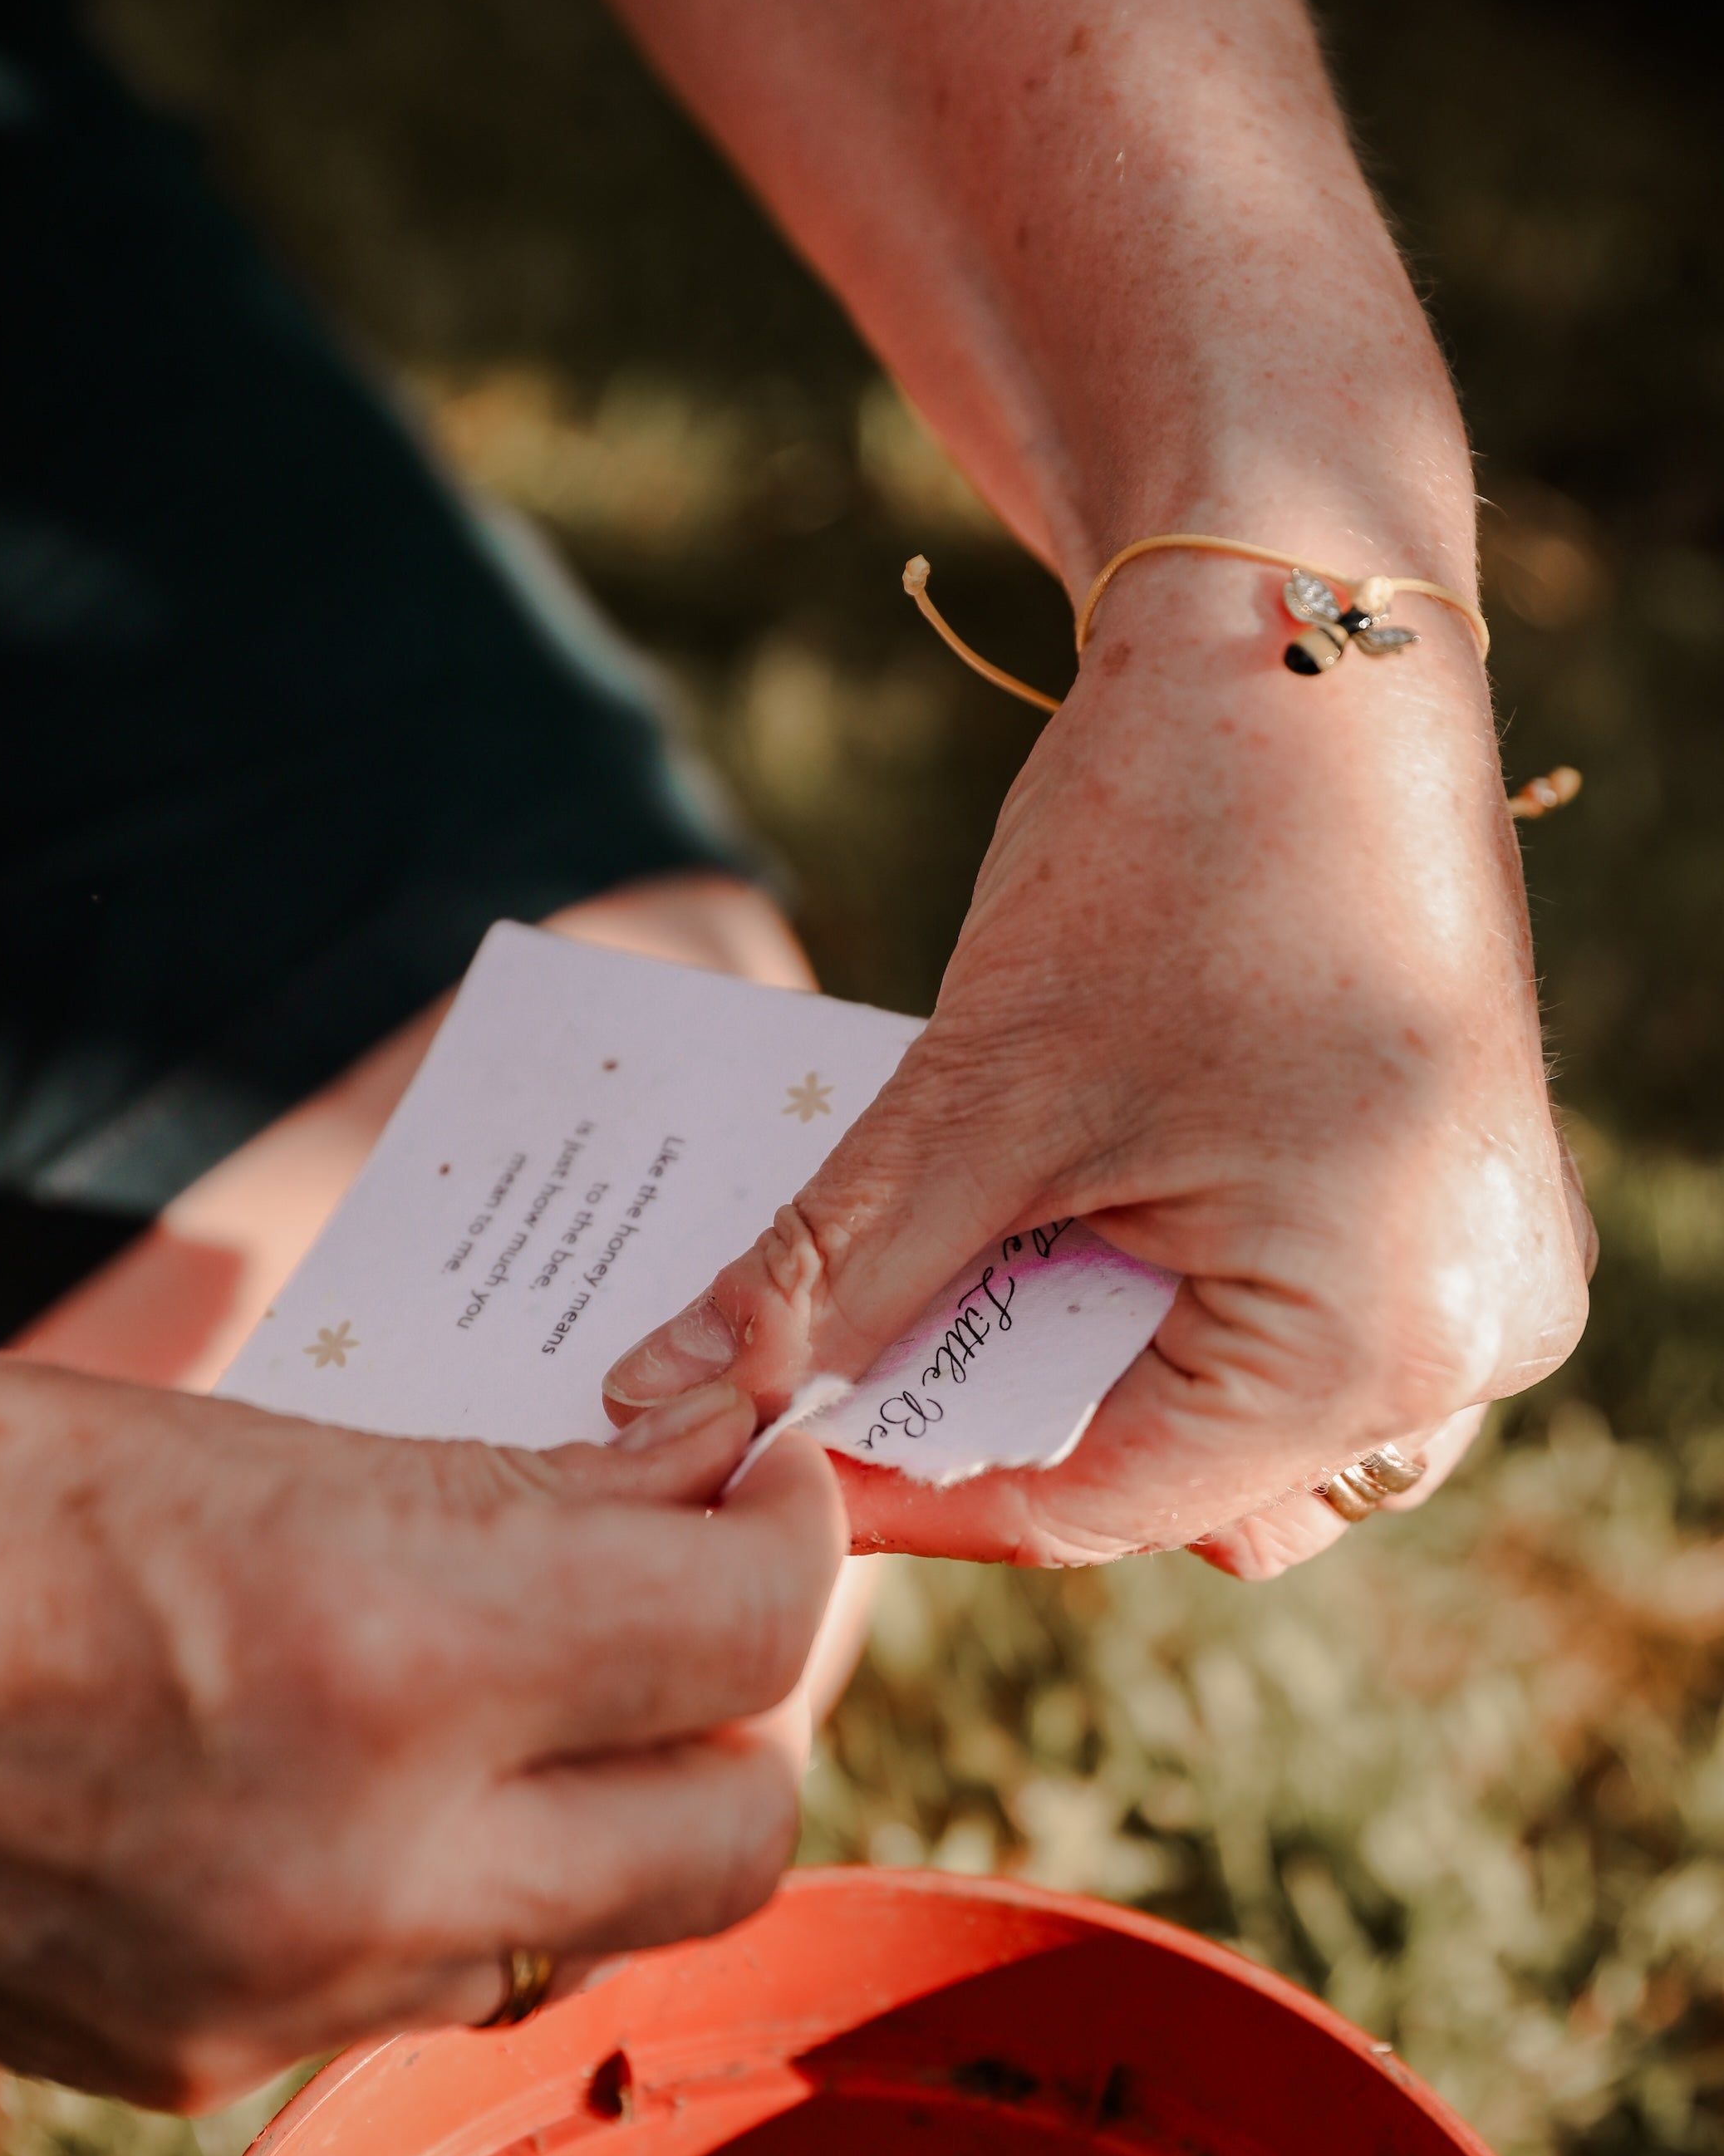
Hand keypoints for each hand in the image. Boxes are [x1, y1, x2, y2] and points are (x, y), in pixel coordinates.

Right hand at [0, 1349, 842, 2103]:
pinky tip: (374, 1788)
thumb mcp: (240, 1435)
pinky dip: (464, 1890)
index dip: (791, 1533)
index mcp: (383, 1654)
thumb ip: (512, 1485)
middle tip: (684, 1603)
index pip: (748, 1629)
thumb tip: (704, 1475)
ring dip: (618, 1815)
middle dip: (750, 1710)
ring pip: (600, 1935)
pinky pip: (433, 1992)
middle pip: (741, 1840)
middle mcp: (366, 1868)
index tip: (759, 1483)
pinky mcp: (201, 2067)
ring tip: (531, 1694)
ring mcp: (282, 1996)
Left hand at [603, 568, 1592, 1571]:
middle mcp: (1466, 1348)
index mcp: (1377, 1338)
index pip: (1098, 1510)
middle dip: (1006, 1443)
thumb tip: (675, 1397)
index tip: (764, 1462)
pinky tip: (1059, 1242)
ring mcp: (1480, 1284)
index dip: (906, 1496)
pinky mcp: (1455, 1224)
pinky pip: (1295, 1345)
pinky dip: (1163, 1322)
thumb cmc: (1181, 843)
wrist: (1315, 645)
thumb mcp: (987, 1090)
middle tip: (846, 1380)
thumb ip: (833, 1271)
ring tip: (951, 1299)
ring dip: (1086, 1388)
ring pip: (1240, 1437)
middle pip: (1179, 1493)